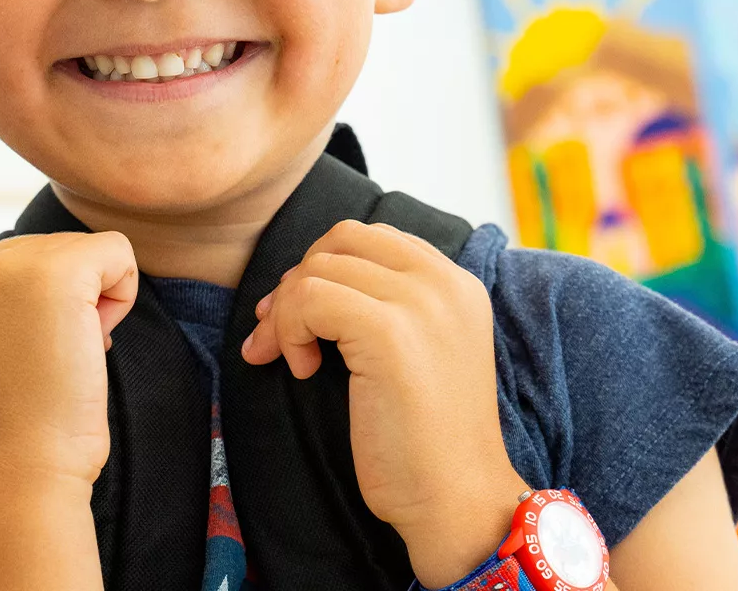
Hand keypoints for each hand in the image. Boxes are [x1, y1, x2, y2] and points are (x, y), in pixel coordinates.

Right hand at [0, 230, 137, 485]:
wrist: (21, 467)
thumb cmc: (19, 423)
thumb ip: (7, 305)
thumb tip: (62, 284)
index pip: (27, 265)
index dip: (43, 314)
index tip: (25, 360)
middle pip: (59, 251)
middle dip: (72, 305)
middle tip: (48, 362)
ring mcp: (10, 263)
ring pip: (89, 252)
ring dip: (95, 304)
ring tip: (62, 355)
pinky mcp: (57, 270)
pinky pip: (118, 251)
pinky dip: (122, 296)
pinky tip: (92, 341)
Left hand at [240, 220, 528, 586]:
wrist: (456, 500)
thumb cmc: (425, 441)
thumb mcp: (419, 353)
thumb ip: (387, 307)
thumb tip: (305, 278)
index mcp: (457, 284)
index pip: (372, 237)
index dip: (325, 268)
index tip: (301, 319)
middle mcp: (445, 282)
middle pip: (342, 239)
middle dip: (299, 280)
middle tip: (280, 336)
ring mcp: (421, 303)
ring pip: (319, 268)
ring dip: (287, 312)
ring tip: (292, 360)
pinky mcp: (390, 332)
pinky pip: (309, 299)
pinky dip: (289, 330)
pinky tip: (304, 370)